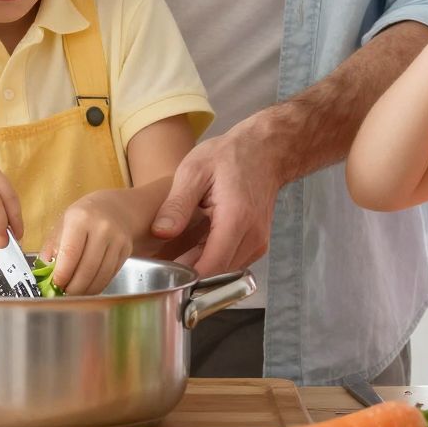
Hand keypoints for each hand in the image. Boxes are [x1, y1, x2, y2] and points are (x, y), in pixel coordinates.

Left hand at [42, 189, 136, 295]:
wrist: (116, 208)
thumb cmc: (84, 216)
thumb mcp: (63, 223)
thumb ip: (52, 247)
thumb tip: (44, 271)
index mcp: (80, 218)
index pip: (70, 253)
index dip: (62, 274)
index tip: (56, 285)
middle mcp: (102, 227)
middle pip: (87, 268)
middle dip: (74, 287)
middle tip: (64, 294)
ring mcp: (117, 239)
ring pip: (100, 274)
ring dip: (86, 290)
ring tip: (75, 293)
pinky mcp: (126, 249)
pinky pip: (111, 274)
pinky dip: (98, 285)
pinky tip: (88, 287)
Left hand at [148, 121, 282, 276]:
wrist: (266, 150)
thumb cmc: (230, 156)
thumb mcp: (194, 171)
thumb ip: (177, 204)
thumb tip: (160, 232)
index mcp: (236, 219)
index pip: (212, 266)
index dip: (187, 277)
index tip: (164, 274)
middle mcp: (253, 237)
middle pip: (218, 273)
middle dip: (190, 274)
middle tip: (163, 262)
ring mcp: (258, 243)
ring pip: (226, 272)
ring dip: (202, 267)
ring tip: (178, 252)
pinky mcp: (258, 244)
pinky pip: (233, 262)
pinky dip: (214, 259)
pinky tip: (197, 245)